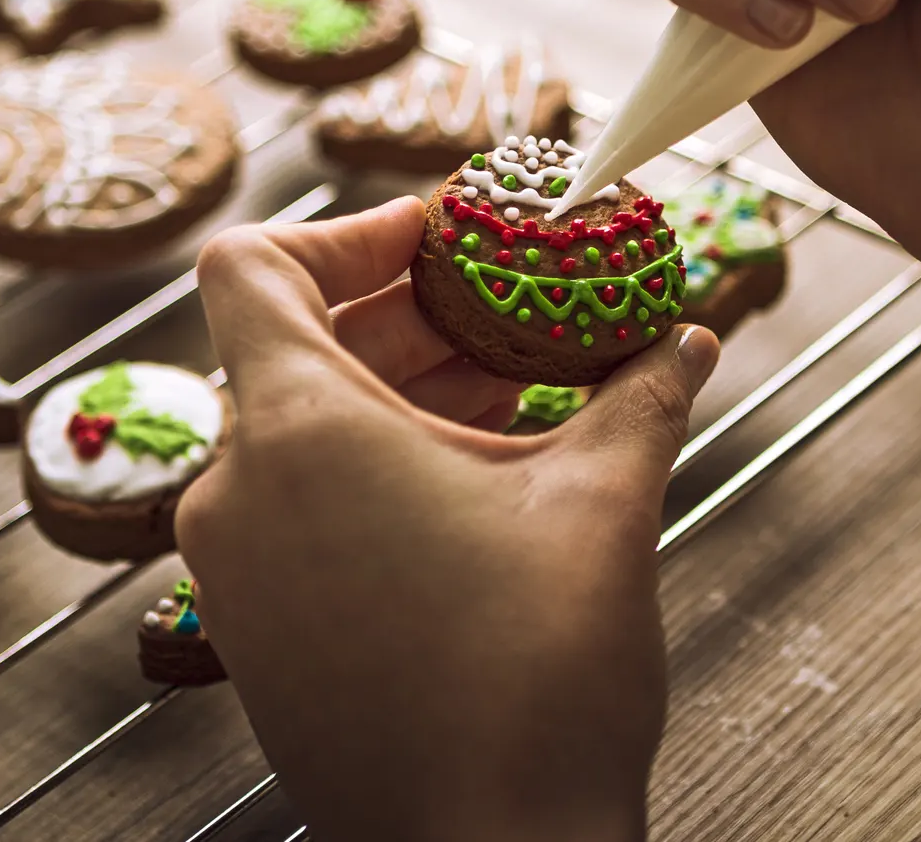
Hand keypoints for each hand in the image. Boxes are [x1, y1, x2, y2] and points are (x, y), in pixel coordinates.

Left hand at [180, 199, 720, 841]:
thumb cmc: (533, 688)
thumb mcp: (603, 506)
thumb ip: (639, 394)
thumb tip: (685, 338)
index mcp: (298, 431)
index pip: (253, 264)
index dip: (345, 231)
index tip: (437, 241)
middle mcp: (238, 492)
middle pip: (288, 343)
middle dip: (404, 315)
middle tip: (503, 312)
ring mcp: (235, 570)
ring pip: (298, 431)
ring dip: (398, 395)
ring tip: (511, 397)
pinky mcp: (257, 631)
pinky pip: (296, 507)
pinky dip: (371, 471)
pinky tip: (477, 485)